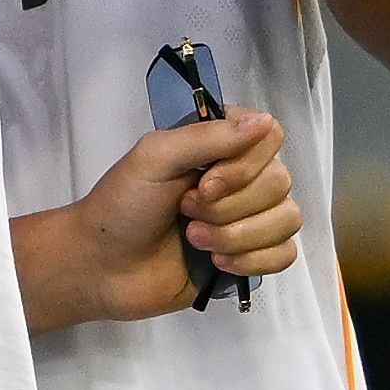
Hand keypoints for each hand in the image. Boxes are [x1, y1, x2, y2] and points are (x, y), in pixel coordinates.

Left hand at [15, 112, 301, 331]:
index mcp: (220, 145)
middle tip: (185, 213)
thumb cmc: (122, 205)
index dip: (244, 165)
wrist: (103, 267)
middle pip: (279, 183)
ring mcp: (248, 219)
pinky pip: (286, 254)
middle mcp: (241, 177)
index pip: (271, 138)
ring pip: (287, 220)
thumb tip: (266, 122)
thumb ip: (207, 136)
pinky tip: (218, 264)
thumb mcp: (154, 157)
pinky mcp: (250, 257)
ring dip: (237, 236)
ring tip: (193, 241)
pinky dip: (254, 261)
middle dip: (229, 207)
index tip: (204, 181)